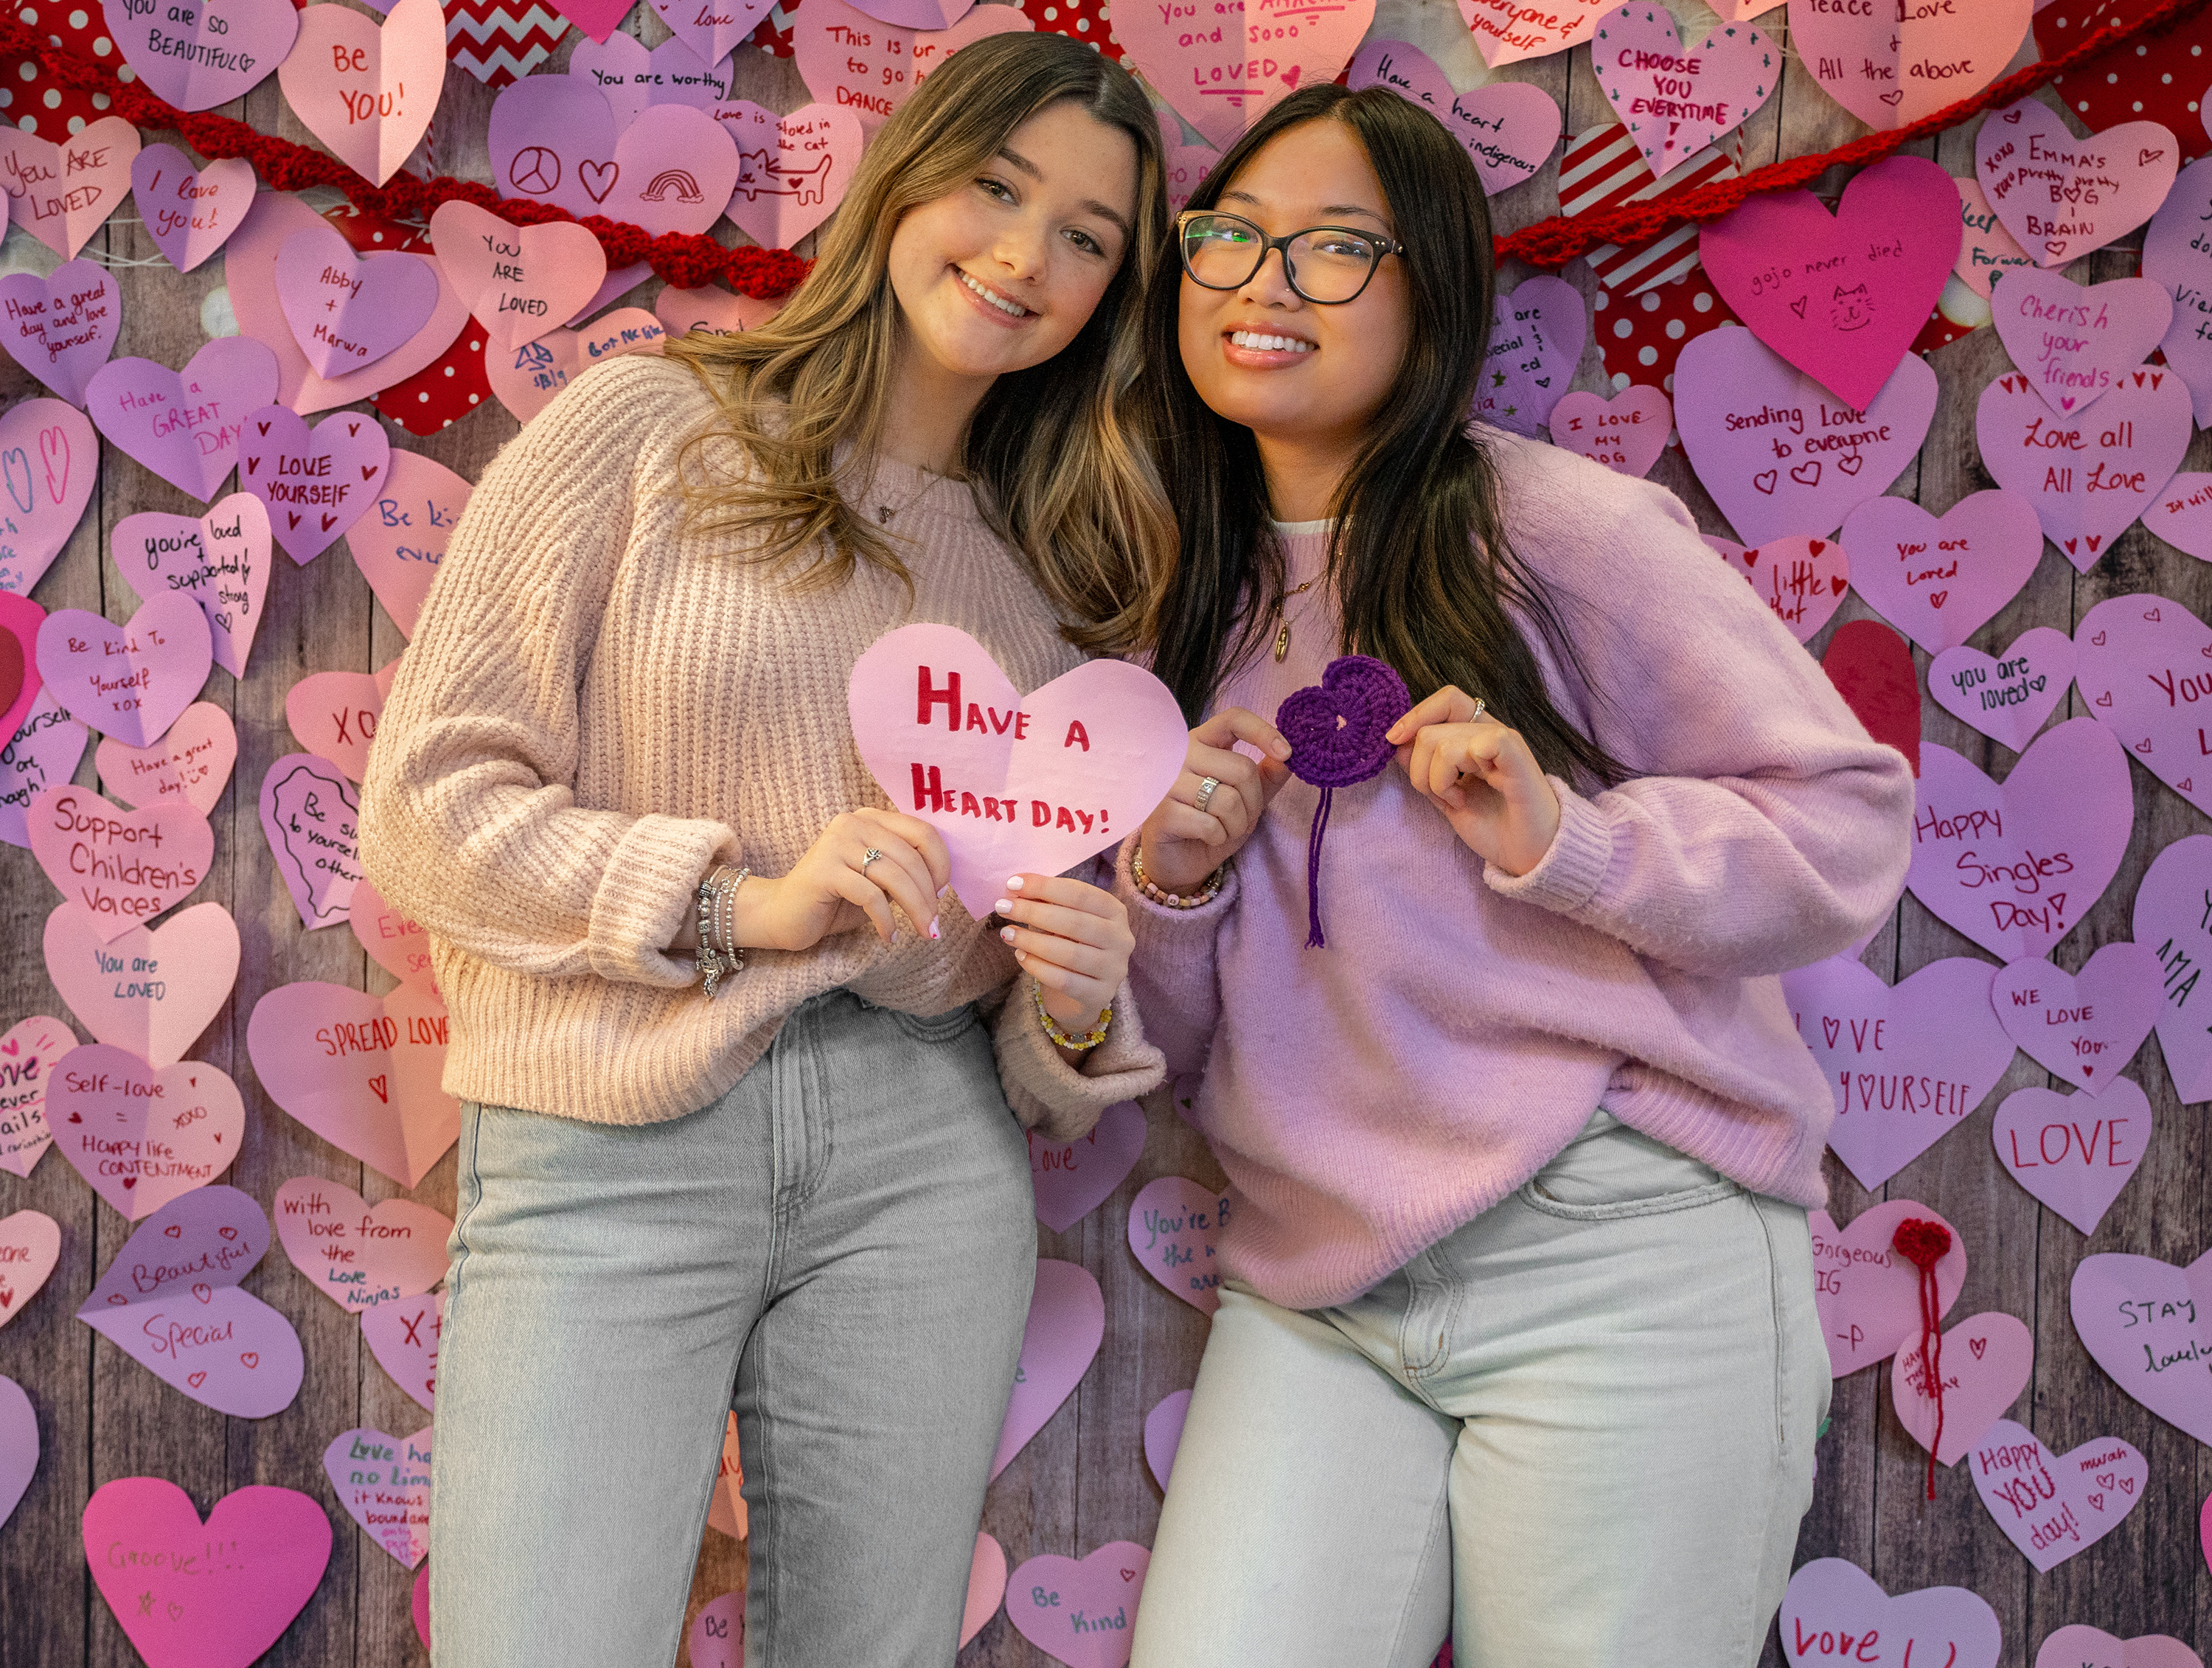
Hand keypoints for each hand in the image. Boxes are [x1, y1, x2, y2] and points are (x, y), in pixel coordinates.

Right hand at [740, 809, 951, 952]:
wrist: (782, 914)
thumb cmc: (836, 899)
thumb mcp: (878, 880)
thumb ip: (903, 871)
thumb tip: (942, 884)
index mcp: (871, 818)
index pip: (922, 831)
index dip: (940, 864)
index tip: (941, 893)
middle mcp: (853, 822)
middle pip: (910, 856)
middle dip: (928, 895)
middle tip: (933, 924)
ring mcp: (836, 843)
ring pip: (894, 876)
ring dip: (915, 909)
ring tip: (922, 932)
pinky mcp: (824, 870)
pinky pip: (870, 895)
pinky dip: (885, 920)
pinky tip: (888, 937)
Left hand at [992, 875, 1133, 1039]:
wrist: (1085, 991)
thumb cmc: (1073, 944)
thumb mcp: (1065, 918)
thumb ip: (1047, 902)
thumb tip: (1016, 888)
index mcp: (1115, 911)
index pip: (1080, 894)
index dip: (1045, 886)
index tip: (1013, 883)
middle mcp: (1121, 939)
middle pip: (1074, 922)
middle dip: (1033, 912)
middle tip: (1003, 907)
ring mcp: (1114, 969)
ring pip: (1069, 954)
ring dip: (1032, 941)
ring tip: (1007, 933)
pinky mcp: (1100, 995)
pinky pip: (1064, 980)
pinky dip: (1038, 967)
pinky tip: (1020, 956)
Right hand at [1134, 708, 1294, 893]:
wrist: (1177, 860)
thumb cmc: (1211, 822)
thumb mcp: (1246, 798)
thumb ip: (1266, 775)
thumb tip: (1290, 757)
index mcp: (1202, 741)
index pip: (1233, 719)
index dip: (1263, 732)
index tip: (1286, 753)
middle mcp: (1180, 755)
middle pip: (1241, 768)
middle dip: (1254, 803)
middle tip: (1244, 819)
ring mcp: (1166, 782)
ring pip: (1228, 800)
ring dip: (1237, 824)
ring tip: (1225, 830)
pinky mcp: (1160, 813)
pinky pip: (1209, 824)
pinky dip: (1218, 837)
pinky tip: (1207, 838)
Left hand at [1386, 687, 1559, 876]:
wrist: (1529, 855)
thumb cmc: (1494, 826)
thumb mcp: (1445, 795)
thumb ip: (1423, 769)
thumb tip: (1397, 742)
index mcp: (1475, 735)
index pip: (1445, 701)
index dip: (1416, 715)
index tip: (1393, 741)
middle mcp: (1490, 732)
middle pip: (1431, 728)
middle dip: (1419, 769)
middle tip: (1440, 795)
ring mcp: (1504, 742)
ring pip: (1443, 743)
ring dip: (1437, 780)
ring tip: (1457, 799)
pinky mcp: (1516, 757)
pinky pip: (1479, 744)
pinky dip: (1456, 775)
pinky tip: (1466, 795)